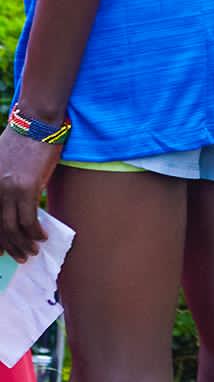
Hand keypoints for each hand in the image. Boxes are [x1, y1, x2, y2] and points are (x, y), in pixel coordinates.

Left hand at [0, 131, 57, 262]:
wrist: (35, 124)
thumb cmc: (20, 141)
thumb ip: (0, 184)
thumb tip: (8, 206)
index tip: (1, 252)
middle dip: (9, 246)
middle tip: (20, 257)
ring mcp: (8, 190)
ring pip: (13, 228)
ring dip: (23, 244)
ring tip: (31, 252)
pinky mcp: (26, 188)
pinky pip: (30, 219)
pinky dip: (36, 232)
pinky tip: (42, 237)